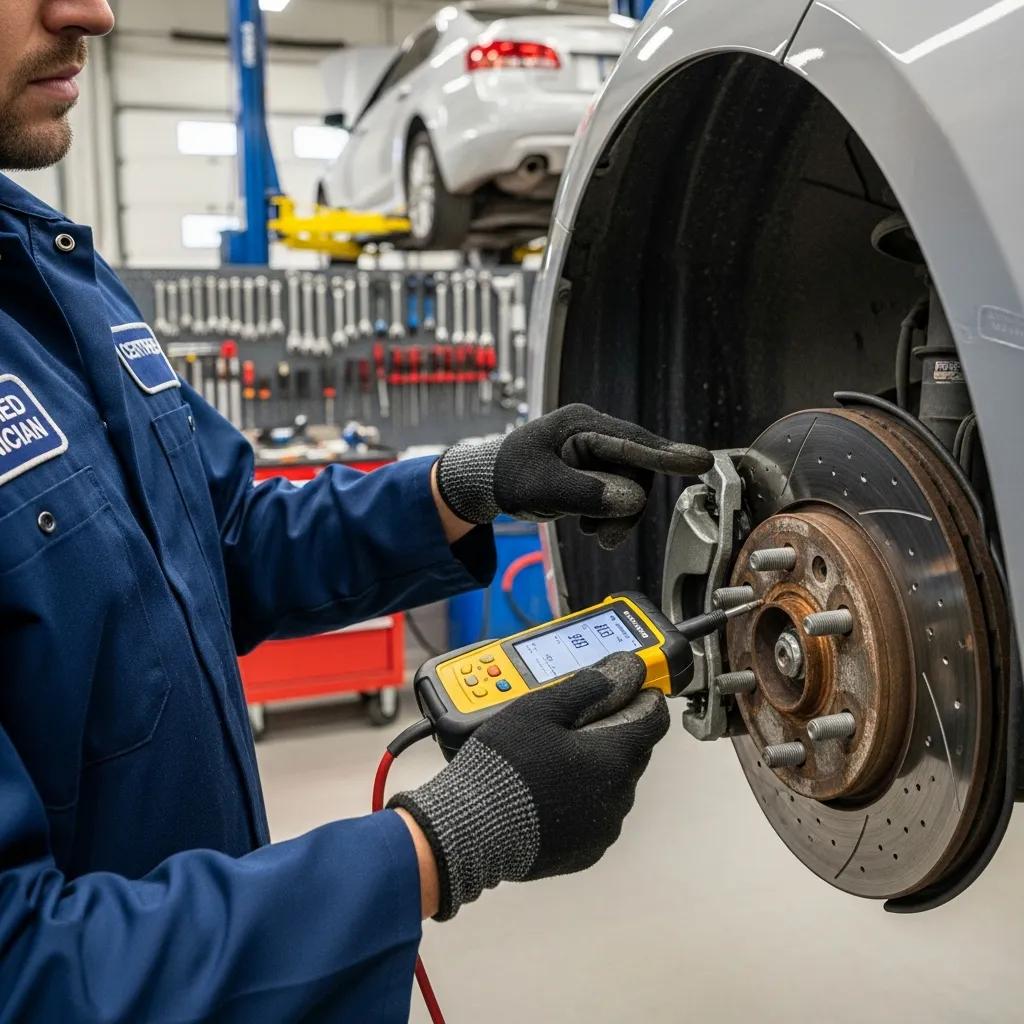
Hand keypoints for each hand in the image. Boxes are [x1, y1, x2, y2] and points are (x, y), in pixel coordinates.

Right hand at [388, 653, 668, 919]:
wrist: (470, 830)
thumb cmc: (503, 767)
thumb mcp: (540, 709)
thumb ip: (588, 686)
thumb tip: (626, 670)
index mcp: (614, 757)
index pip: (654, 718)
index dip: (642, 695)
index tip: (627, 684)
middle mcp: (618, 796)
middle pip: (634, 749)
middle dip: (615, 727)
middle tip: (577, 714)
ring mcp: (603, 827)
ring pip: (614, 782)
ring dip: (597, 763)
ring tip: (555, 752)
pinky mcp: (586, 851)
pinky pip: (596, 813)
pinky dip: (582, 796)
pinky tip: (551, 785)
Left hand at [435, 404, 712, 548]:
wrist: (488, 481)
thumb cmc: (510, 476)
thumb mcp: (543, 488)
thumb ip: (586, 494)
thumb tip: (632, 499)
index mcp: (582, 425)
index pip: (634, 442)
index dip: (669, 455)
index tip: (702, 462)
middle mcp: (595, 432)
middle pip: (638, 469)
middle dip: (626, 507)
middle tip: (602, 537)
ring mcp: (597, 450)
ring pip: (631, 486)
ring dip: (617, 516)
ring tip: (590, 532)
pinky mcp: (596, 469)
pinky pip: (619, 492)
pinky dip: (609, 514)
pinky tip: (588, 524)